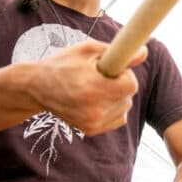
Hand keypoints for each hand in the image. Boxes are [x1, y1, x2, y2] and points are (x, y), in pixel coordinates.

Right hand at [31, 40, 147, 135]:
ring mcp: (92, 123)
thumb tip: (144, 52)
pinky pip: (118, 118)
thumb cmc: (63, 64)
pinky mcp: (91, 130)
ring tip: (96, 88)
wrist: (37, 87)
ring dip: (118, 97)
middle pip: (128, 97)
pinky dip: (113, 109)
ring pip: (125, 108)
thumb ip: (117, 52)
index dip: (125, 75)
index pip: (130, 85)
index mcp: (92, 88)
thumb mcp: (87, 50)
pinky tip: (97, 100)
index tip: (113, 70)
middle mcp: (93, 110)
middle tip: (101, 77)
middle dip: (120, 85)